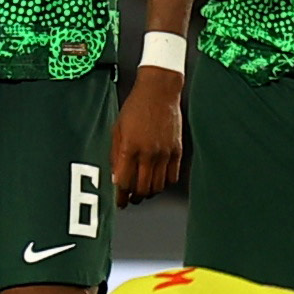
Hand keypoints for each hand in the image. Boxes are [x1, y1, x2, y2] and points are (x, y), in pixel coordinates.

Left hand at [114, 66, 184, 201]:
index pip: (125, 182)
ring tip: (143, 191)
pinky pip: (173, 176)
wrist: (159, 91)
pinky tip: (158, 180)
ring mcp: (165, 153)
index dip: (120, 196)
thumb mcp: (118, 130)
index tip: (119, 202)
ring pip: (158, 186)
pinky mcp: (177, 150)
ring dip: (149, 192)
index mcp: (130, 147)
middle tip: (130, 199)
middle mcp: (149, 153)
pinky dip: (164, 183)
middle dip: (134, 197)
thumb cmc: (135, 108)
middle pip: (142, 188)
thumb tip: (117, 178)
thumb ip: (116, 155)